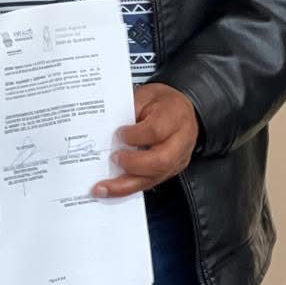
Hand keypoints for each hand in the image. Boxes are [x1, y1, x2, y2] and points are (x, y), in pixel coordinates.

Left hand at [92, 83, 198, 198]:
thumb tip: (108, 132)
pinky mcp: (171, 171)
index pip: (155, 131)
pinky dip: (129, 188)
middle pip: (160, 161)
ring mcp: (178, 159)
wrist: (182, 108)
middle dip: (132, 164)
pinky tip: (112, 189)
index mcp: (176, 115)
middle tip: (113, 158)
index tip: (118, 133)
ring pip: (154, 178)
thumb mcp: (145, 95)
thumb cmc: (162, 101)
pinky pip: (150, 183)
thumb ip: (129, 111)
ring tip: (103, 188)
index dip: (134, 135)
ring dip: (125, 186)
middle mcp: (181, 141)